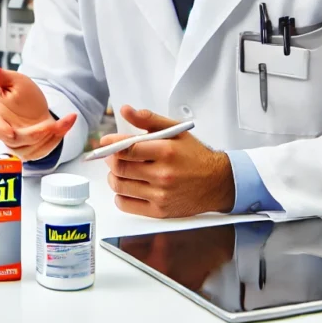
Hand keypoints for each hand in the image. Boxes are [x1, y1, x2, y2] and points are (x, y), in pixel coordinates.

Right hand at [0, 60, 76, 161]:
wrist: (37, 106)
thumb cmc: (21, 94)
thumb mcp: (12, 80)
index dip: (1, 131)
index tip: (11, 133)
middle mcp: (6, 134)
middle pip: (18, 140)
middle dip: (35, 134)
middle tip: (49, 126)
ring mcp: (20, 145)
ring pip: (33, 146)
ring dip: (50, 135)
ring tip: (63, 121)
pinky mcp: (34, 150)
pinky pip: (46, 148)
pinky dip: (59, 135)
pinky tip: (68, 121)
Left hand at [99, 105, 234, 218]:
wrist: (217, 183)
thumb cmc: (195, 156)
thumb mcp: (176, 131)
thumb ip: (149, 119)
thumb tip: (126, 110)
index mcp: (166, 151)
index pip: (127, 148)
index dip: (111, 145)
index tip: (104, 143)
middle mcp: (163, 174)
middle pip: (120, 167)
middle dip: (111, 159)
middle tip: (113, 155)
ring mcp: (161, 195)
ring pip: (120, 186)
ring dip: (113, 176)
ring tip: (119, 170)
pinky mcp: (159, 211)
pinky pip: (126, 205)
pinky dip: (120, 196)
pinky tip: (127, 187)